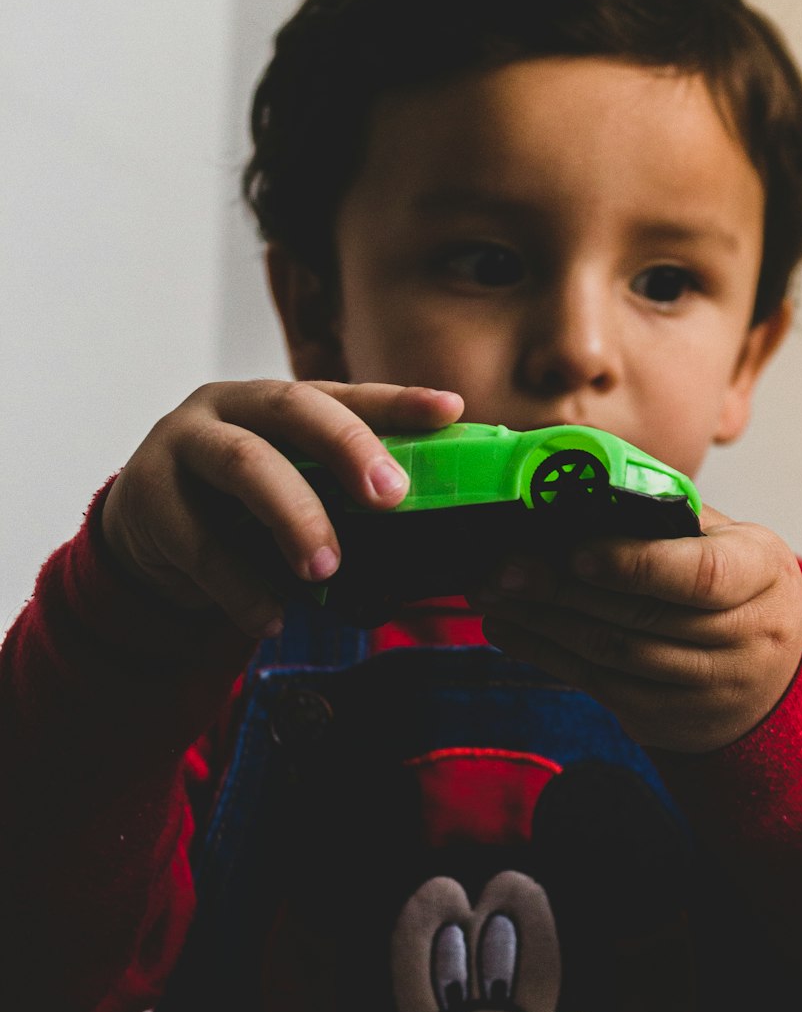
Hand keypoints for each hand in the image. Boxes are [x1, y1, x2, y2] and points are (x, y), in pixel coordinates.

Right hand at [102, 378, 462, 635]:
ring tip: (326, 570)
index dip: (397, 401)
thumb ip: (340, 494)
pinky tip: (273, 619)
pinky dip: (242, 587)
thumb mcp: (288, 489)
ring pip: (245, 465)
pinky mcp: (147, 496)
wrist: (143, 536)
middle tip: (389, 498)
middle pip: (291, 409)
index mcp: (275, 400)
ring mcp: (183, 444)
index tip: (449, 411)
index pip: (343, 392)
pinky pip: (200, 543)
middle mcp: (229, 405)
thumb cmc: (237, 509)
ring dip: (295, 517)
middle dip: (347, 448)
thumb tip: (431, 522)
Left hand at [469, 507, 801, 753]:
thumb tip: (576, 489)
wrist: (773, 677)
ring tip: (493, 594)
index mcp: (761, 572)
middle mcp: (746, 636)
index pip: (702, 574)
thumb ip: (665, 516)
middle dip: (562, 590)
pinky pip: (599, 687)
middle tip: (504, 568)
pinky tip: (510, 629)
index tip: (577, 551)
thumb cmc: (734, 585)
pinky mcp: (671, 719)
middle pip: (640, 616)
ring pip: (611, 655)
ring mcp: (710, 687)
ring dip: (542, 623)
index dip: (636, 565)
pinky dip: (547, 656)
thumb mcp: (727, 539)